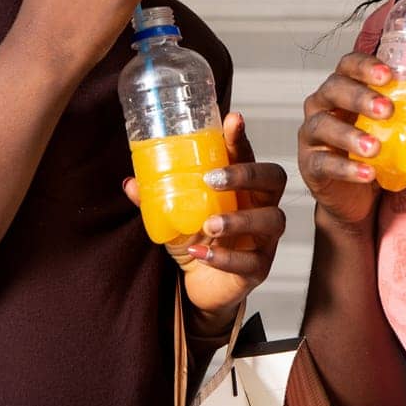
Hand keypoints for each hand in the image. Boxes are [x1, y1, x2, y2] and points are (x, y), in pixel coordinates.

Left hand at [125, 112, 287, 321]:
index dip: (241, 137)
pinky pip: (251, 261)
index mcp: (241, 187)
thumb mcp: (174, 215)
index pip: (247, 154)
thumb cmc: (196, 240)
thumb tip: (131, 182)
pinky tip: (200, 254)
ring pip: (271, 220)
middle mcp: (260, 206)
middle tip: (214, 179)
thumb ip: (156, 198)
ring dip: (239, 220)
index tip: (231, 119)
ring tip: (209, 224)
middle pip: (274, 178)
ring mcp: (264, 238)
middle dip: (248, 174)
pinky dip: (224, 257)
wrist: (202, 286)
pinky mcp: (259, 268)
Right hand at [298, 51, 405, 227]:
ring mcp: (313, 135)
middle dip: (360, 96)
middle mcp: (324, 105)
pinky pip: (323, 162)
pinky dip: (346, 168)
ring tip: (376, 148)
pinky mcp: (310, 165)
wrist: (356, 197)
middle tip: (388, 109)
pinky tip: (367, 174)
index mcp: (347, 88)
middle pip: (333, 89)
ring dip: (350, 135)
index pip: (348, 64)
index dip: (365, 64)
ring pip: (323, 125)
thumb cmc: (379, 153)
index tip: (388, 73)